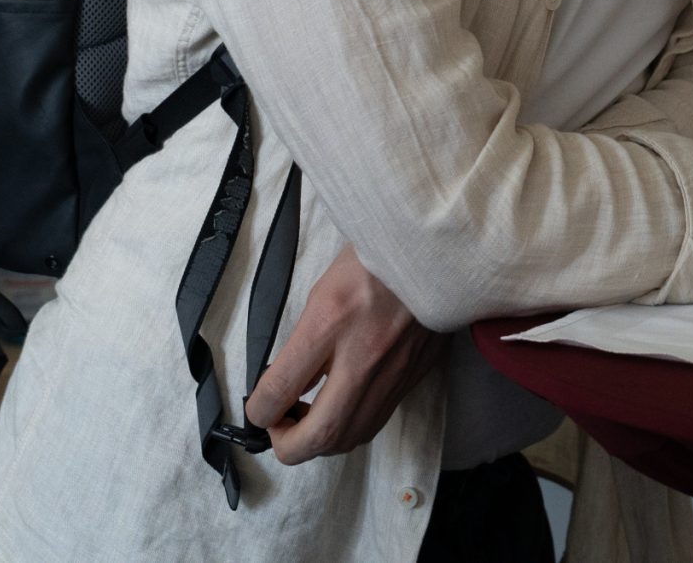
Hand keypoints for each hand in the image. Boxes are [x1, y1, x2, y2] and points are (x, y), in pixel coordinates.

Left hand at [244, 245, 442, 463]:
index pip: (280, 389)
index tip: (258, 407)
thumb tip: (286, 385)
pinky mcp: (415, 374)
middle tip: (279, 429)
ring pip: (351, 437)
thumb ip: (305, 340)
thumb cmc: (374, 255)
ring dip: (321, 441)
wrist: (434, 246)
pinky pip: (377, 420)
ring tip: (309, 419)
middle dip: (288, 445)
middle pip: (320, 435)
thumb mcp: (324, 288)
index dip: (258, 410)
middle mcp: (364, 354)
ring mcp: (395, 370)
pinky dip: (352, 427)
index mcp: (332, 320)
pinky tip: (343, 407)